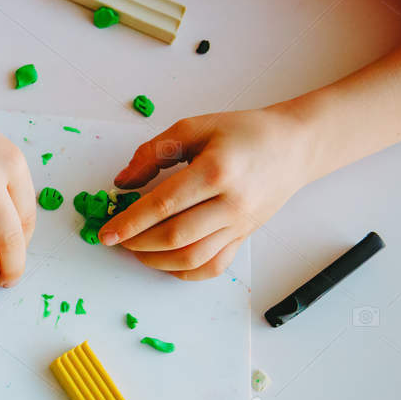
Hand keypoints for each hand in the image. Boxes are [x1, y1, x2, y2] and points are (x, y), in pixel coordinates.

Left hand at [101, 107, 311, 278]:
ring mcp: (240, 225)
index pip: (164, 205)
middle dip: (137, 243)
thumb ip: (154, 152)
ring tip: (136, 249)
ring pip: (192, 258)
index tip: (106, 233)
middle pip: (176, 237)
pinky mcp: (244, 237)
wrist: (294, 146)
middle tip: (117, 239)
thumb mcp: (196, 127)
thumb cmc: (243, 133)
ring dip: (155, 260)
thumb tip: (123, 182)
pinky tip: (165, 261)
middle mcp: (231, 204)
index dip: (130, 222)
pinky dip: (184, 272)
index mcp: (216, 171)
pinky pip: (213, 267)